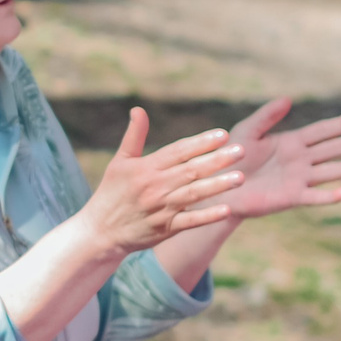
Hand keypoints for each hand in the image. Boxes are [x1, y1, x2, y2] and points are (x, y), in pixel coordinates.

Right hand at [77, 109, 245, 257]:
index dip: (200, 143)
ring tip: (240, 178)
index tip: (222, 135)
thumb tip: (138, 109)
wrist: (99, 231)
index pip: (177, 152)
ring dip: (218, 186)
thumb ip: (133, 136)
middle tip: (241, 150)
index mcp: (145, 168)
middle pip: (190, 171)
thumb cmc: (111, 193)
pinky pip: (190, 221)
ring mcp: (160, 209)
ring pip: (193, 194)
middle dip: (217, 160)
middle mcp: (154, 187)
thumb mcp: (119, 162)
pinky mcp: (164, 229)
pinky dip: (207, 216)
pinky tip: (227, 210)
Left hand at [215, 100, 340, 219]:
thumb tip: (288, 99)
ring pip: (330, 172)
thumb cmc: (230, 159)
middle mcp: (300, 160)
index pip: (321, 131)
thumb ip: (266, 116)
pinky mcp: (291, 197)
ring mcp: (298, 179)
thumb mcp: (246, 132)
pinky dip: (329, 196)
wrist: (218, 188)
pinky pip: (314, 197)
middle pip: (332, 149)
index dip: (340, 125)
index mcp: (291, 143)